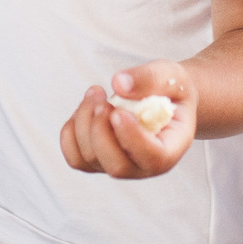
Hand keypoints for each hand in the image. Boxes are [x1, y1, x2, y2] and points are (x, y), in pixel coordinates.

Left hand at [60, 61, 196, 178]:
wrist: (165, 100)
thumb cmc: (172, 91)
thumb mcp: (171, 76)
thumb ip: (150, 78)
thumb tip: (118, 84)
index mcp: (170, 150)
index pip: (153, 159)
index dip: (132, 138)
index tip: (118, 110)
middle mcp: (144, 166)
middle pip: (116, 166)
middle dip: (100, 129)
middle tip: (102, 97)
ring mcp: (119, 166)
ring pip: (90, 159)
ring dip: (84, 122)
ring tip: (96, 92)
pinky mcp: (99, 160)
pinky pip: (75, 157)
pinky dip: (71, 132)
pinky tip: (84, 109)